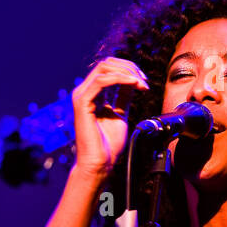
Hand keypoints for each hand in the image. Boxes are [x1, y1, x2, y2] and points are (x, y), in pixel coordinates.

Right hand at [71, 57, 149, 183]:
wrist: (100, 162)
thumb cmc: (108, 144)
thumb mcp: (120, 113)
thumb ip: (123, 96)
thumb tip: (134, 81)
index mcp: (92, 93)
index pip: (109, 69)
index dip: (129, 70)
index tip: (144, 82)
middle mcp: (85, 91)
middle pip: (106, 64)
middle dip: (129, 68)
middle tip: (144, 80)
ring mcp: (82, 96)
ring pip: (104, 68)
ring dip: (127, 72)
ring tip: (141, 83)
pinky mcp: (82, 102)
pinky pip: (101, 81)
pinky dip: (120, 79)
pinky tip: (134, 84)